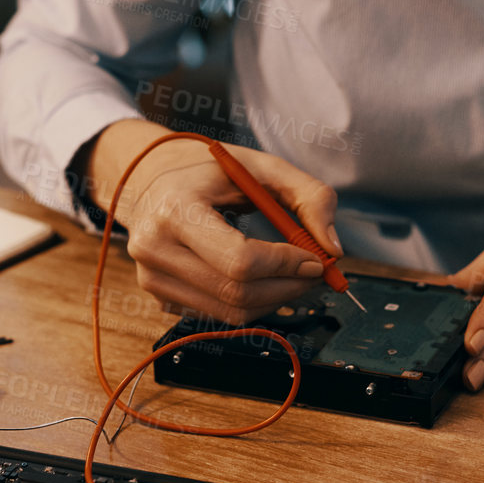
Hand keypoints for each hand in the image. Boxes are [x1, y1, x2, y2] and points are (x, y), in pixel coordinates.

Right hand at [84, 119, 342, 324]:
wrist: (151, 180)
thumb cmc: (210, 172)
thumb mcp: (262, 167)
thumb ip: (309, 196)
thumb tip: (332, 249)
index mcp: (175, 209)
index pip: (239, 261)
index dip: (285, 266)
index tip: (316, 260)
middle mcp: (154, 247)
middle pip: (237, 293)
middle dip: (287, 288)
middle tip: (314, 273)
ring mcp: (151, 277)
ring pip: (230, 312)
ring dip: (274, 300)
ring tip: (292, 275)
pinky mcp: (157, 296)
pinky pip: (217, 315)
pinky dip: (250, 303)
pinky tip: (259, 279)